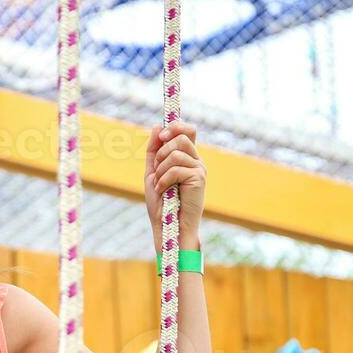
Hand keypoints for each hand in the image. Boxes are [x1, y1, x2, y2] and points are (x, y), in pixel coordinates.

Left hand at [145, 120, 205, 250]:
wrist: (168, 226)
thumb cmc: (162, 203)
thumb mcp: (153, 172)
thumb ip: (154, 151)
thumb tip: (157, 127)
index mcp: (187, 158)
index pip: (188, 130)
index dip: (175, 126)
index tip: (161, 135)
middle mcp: (196, 161)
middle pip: (182, 137)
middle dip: (162, 150)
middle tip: (156, 168)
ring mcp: (199, 169)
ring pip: (176, 152)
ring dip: (161, 168)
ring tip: (159, 184)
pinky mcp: (199, 179)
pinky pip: (176, 168)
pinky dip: (163, 180)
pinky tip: (163, 190)